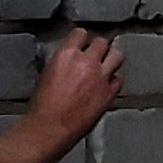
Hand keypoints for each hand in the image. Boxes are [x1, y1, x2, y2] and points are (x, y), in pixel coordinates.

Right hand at [22, 25, 124, 151]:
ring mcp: (100, 77)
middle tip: (97, 53)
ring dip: (112, 57)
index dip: (82, 39)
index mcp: (67, 54)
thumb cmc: (43, 107)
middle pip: (101, 42)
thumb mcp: (45, 74)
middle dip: (99, 47)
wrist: (50, 128)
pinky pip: (120, 78)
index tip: (82, 43)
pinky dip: (116, 77)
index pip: (80, 34)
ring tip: (109, 61)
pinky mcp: (109, 93)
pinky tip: (111, 80)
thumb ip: (60, 63)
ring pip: (116, 55)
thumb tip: (66, 61)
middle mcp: (86, 62)